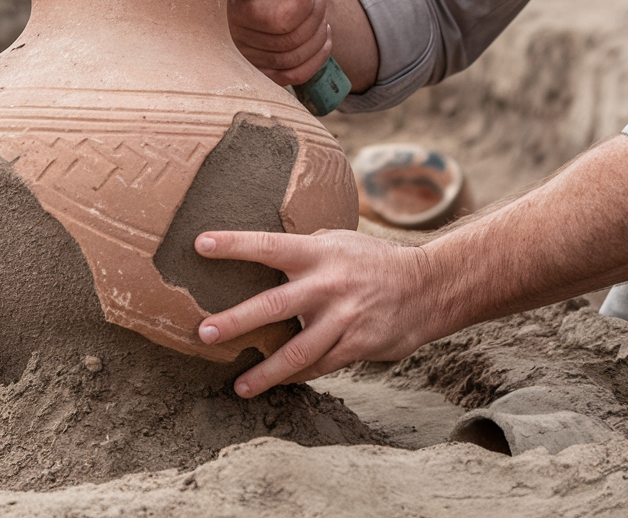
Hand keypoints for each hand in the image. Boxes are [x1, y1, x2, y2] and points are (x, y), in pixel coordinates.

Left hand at [195, 229, 435, 395]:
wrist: (428, 286)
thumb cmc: (371, 260)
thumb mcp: (336, 241)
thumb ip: (302, 250)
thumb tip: (260, 253)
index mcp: (317, 252)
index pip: (267, 245)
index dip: (233, 245)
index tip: (200, 244)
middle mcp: (327, 284)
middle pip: (274, 304)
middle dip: (236, 320)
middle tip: (205, 333)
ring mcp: (342, 318)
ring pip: (297, 351)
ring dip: (265, 370)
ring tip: (238, 385)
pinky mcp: (357, 346)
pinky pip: (320, 366)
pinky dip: (296, 376)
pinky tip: (276, 383)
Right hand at [228, 0, 331, 85]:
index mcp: (231, 6)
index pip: (275, 20)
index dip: (302, 5)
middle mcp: (233, 38)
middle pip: (288, 41)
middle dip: (314, 16)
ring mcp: (246, 58)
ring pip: (294, 58)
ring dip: (318, 34)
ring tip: (319, 12)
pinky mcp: (262, 72)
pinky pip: (295, 75)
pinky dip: (317, 56)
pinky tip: (322, 34)